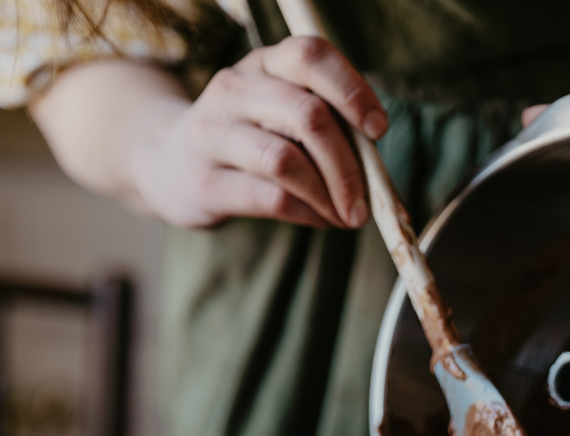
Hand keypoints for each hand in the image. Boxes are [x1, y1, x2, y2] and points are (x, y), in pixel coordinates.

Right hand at [129, 37, 386, 228]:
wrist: (165, 163)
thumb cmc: (245, 141)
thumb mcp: (281, 115)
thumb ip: (327, 126)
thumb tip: (375, 163)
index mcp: (263, 65)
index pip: (311, 56)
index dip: (353, 91)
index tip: (378, 130)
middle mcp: (235, 89)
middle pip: (308, 116)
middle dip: (349, 167)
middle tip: (364, 204)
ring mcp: (214, 134)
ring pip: (287, 160)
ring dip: (329, 195)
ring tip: (345, 217)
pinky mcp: (206, 182)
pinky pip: (271, 198)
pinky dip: (308, 214)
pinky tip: (319, 220)